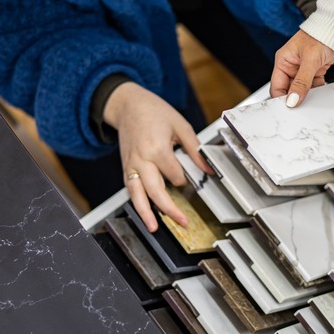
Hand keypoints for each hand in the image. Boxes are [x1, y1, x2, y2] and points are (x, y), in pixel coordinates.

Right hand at [104, 82, 212, 231]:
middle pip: (155, 191)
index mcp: (156, 148)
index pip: (175, 175)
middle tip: (183, 222)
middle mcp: (141, 160)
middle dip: (169, 209)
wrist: (128, 105)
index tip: (192, 175)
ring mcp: (131, 165)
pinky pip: (130, 189)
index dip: (185, 178)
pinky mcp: (126, 168)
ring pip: (137, 194)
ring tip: (154, 228)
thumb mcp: (180, 125)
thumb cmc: (154, 112)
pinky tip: (144, 214)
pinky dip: (137, 203)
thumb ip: (194, 149)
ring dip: (145, 213)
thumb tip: (207, 168)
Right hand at [270, 29, 333, 106]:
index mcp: (283, 61)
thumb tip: (292, 100)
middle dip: (295, 98)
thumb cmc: (321, 35)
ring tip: (314, 95)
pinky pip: (313, 86)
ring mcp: (303, 69)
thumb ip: (301, 82)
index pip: (277, 87)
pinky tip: (321, 89)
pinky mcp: (314, 71)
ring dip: (308, 94)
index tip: (290, 107)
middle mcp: (291, 66)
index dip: (282, 98)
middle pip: (288, 90)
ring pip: (301, 90)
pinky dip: (317, 90)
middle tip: (302, 105)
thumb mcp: (310, 60)